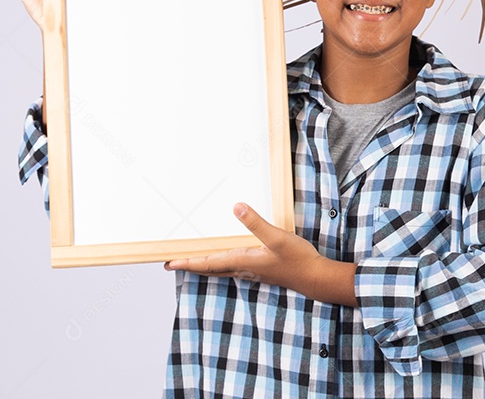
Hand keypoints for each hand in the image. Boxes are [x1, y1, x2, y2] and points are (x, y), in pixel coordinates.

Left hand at [164, 203, 357, 306]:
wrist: (315, 278)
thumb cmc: (297, 260)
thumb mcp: (277, 237)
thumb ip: (256, 223)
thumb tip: (235, 207)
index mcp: (241, 261)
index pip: (207, 262)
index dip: (187, 262)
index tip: (169, 262)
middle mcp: (242, 268)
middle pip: (209, 267)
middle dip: (190, 264)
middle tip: (172, 262)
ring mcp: (251, 270)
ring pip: (219, 268)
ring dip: (203, 264)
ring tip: (191, 260)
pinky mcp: (259, 268)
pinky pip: (231, 266)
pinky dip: (219, 263)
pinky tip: (224, 258)